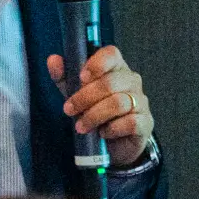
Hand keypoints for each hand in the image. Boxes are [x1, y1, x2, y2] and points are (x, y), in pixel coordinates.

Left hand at [48, 45, 155, 167]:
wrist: (113, 143)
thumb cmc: (96, 112)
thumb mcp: (76, 94)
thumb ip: (65, 77)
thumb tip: (53, 60)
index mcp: (115, 68)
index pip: (112, 54)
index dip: (96, 64)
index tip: (81, 77)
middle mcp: (131, 81)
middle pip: (110, 82)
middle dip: (85, 97)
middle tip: (69, 110)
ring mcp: (141, 101)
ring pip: (118, 103)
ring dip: (94, 116)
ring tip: (81, 127)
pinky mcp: (145, 122)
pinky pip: (130, 122)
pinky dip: (112, 129)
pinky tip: (103, 132)